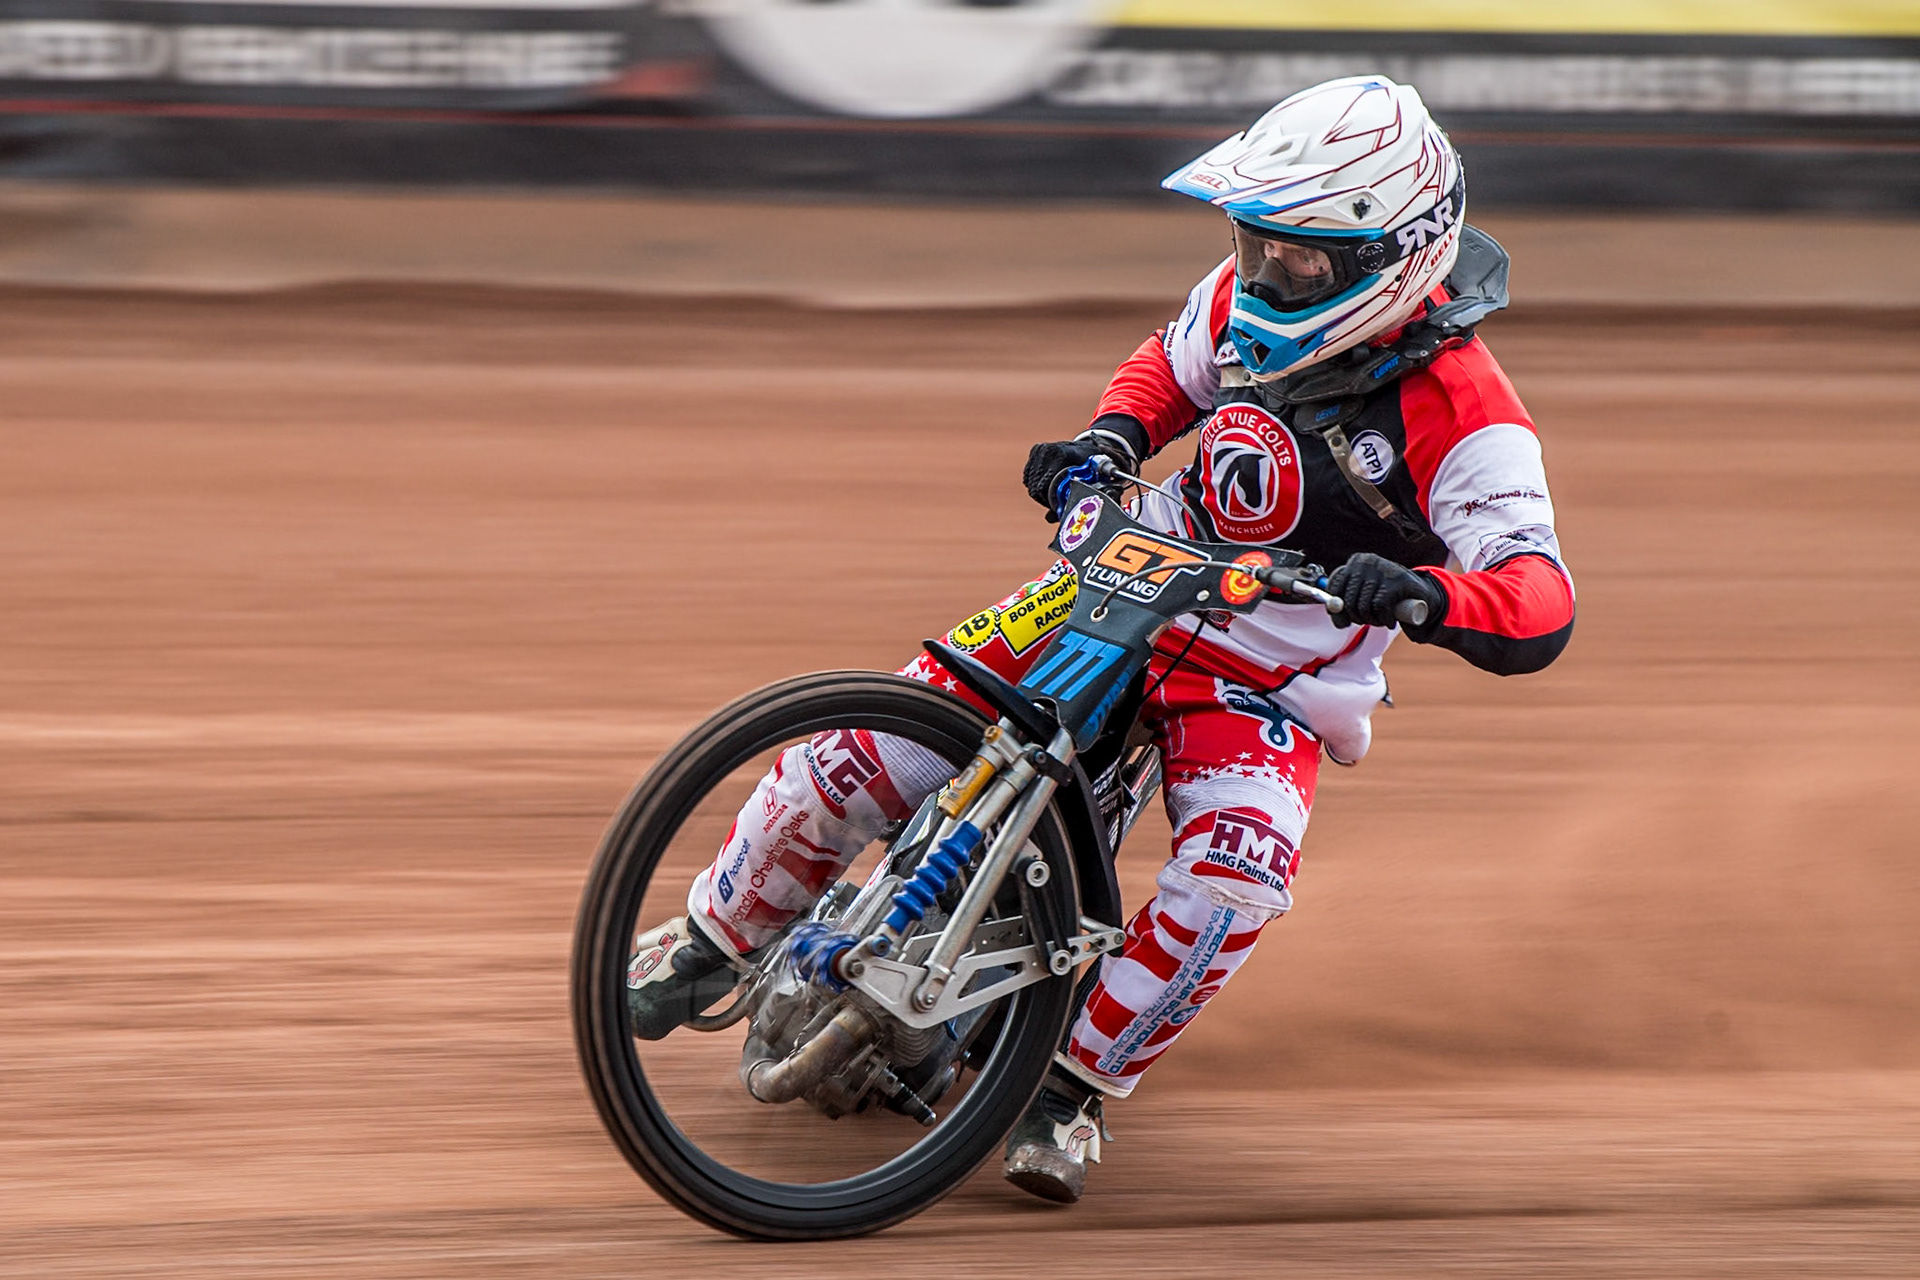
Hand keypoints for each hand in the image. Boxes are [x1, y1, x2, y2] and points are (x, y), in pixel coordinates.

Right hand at [1022, 439, 1106, 517]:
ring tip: (1054, 496)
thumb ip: (1069, 499)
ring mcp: (1039, 450)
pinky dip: (1036, 486)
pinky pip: (1028, 478)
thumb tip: (1050, 519)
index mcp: (1060, 455)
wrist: (1086, 445)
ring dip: (1040, 495)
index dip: (1050, 501)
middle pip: (1036, 487)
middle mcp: (1046, 450)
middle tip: (1057, 504)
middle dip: (1045, 500)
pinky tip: (1048, 487)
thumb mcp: (1086, 481)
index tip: (1059, 508)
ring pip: (1030, 484)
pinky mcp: (1035, 451)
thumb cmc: (1090, 465)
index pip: (1044, 486)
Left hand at [1326, 552, 1444, 630]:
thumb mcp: (1363, 594)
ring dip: (1371, 621)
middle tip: (1369, 621)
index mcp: (1355, 561)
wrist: (1420, 593)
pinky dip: (1384, 619)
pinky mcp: (1397, 581)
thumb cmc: (1386, 594)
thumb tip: (1334, 613)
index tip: (1345, 620)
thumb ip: (1344, 603)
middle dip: (1356, 617)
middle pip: (1348, 600)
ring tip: (1380, 621)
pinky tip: (1390, 622)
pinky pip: (1380, 607)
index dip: (1335, 609)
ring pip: (1364, 606)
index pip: (1333, 587)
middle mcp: (1366, 562)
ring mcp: (1382, 569)